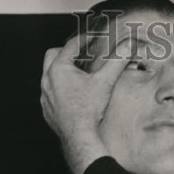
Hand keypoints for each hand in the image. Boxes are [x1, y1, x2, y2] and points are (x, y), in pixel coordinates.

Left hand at [40, 35, 128, 173]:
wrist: (79, 137)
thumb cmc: (89, 110)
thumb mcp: (105, 82)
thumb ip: (117, 60)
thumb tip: (129, 45)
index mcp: (59, 68)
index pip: (70, 46)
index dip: (83, 39)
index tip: (92, 37)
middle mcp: (47, 80)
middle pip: (53, 55)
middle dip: (66, 52)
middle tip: (80, 55)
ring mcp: (45, 95)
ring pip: (49, 75)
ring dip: (62, 71)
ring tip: (78, 75)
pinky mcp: (47, 109)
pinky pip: (49, 93)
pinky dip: (59, 89)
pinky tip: (73, 95)